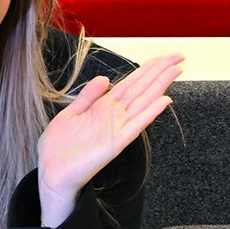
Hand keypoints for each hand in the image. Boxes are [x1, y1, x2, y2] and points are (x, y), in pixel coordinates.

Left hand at [36, 53, 183, 210]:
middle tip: (179, 57)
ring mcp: (118, 129)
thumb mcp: (71, 114)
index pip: (130, 83)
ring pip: (144, 102)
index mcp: (103, 107)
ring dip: (160, 86)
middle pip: (142, 89)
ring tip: (176, 71)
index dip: (146, 69)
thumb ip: (88, 96)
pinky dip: (151, 112)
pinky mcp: (117, 143)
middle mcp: (114, 116)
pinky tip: (164, 101)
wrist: (51, 171)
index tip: (163, 57)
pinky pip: (137, 125)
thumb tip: (105, 78)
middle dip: (159, 72)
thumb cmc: (59, 147)